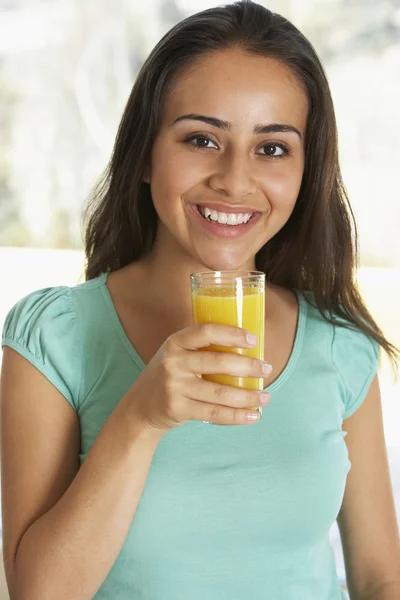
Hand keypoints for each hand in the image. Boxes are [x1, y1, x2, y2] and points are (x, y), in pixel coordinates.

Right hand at [128, 322, 271, 433]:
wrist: (140, 406)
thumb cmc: (170, 375)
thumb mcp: (177, 353)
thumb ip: (202, 348)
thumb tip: (249, 348)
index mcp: (175, 342)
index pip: (206, 331)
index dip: (232, 334)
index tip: (253, 340)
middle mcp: (173, 362)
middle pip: (218, 362)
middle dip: (248, 367)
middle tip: (266, 369)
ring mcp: (174, 386)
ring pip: (220, 392)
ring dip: (248, 396)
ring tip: (266, 396)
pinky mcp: (177, 409)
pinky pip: (214, 414)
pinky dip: (237, 416)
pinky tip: (253, 415)